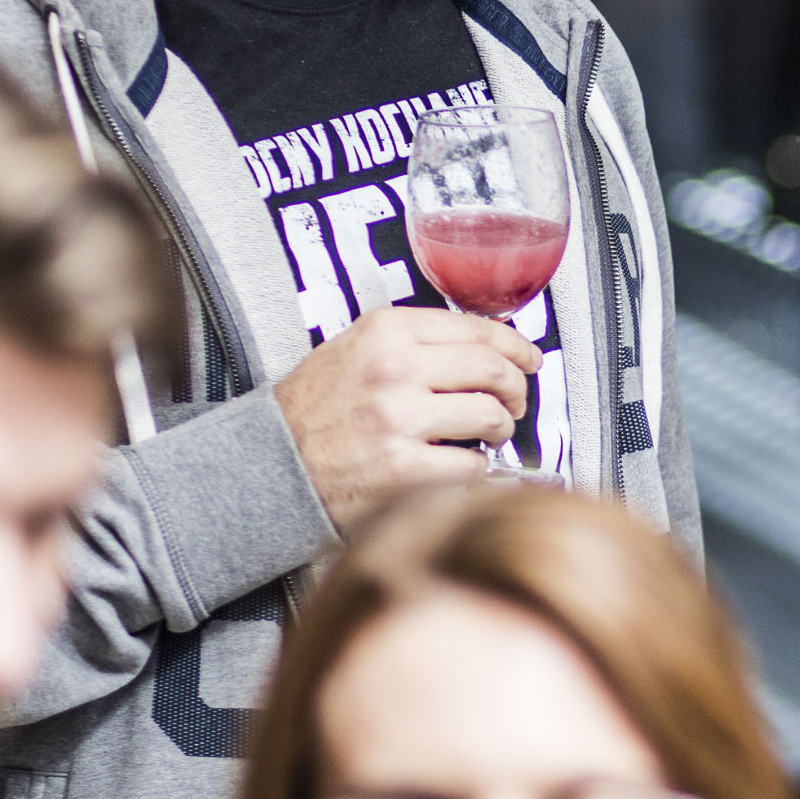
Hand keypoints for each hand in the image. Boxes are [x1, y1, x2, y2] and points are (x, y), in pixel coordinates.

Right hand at [276, 306, 539, 523]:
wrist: (270, 463)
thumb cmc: (312, 411)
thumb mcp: (353, 349)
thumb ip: (411, 342)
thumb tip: (482, 348)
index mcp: (386, 332)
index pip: (476, 328)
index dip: (516, 345)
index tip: (529, 358)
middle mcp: (394, 369)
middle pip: (493, 370)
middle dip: (516, 389)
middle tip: (515, 403)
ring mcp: (399, 420)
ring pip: (490, 417)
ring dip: (500, 429)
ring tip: (488, 435)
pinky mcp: (403, 470)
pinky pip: (472, 466)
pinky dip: (478, 469)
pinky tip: (462, 465)